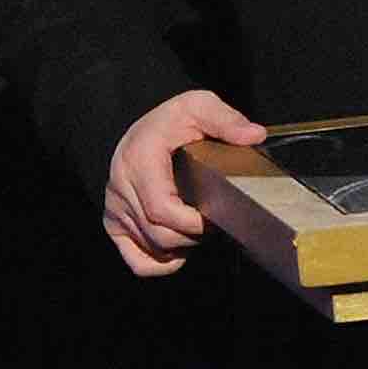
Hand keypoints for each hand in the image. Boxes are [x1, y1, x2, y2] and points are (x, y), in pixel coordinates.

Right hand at [104, 88, 265, 277]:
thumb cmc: (171, 121)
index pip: (161, 209)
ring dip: (182, 246)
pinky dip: (162, 262)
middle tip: (215, 221)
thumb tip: (255, 135)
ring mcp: (113, 209)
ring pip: (152, 248)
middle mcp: (120, 187)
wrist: (142, 129)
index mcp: (139, 160)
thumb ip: (225, 119)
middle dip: (193, 235)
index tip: (217, 215)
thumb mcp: (197, 106)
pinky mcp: (113, 224)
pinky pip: (138, 261)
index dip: (193, 223)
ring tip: (199, 227)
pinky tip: (179, 245)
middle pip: (159, 234)